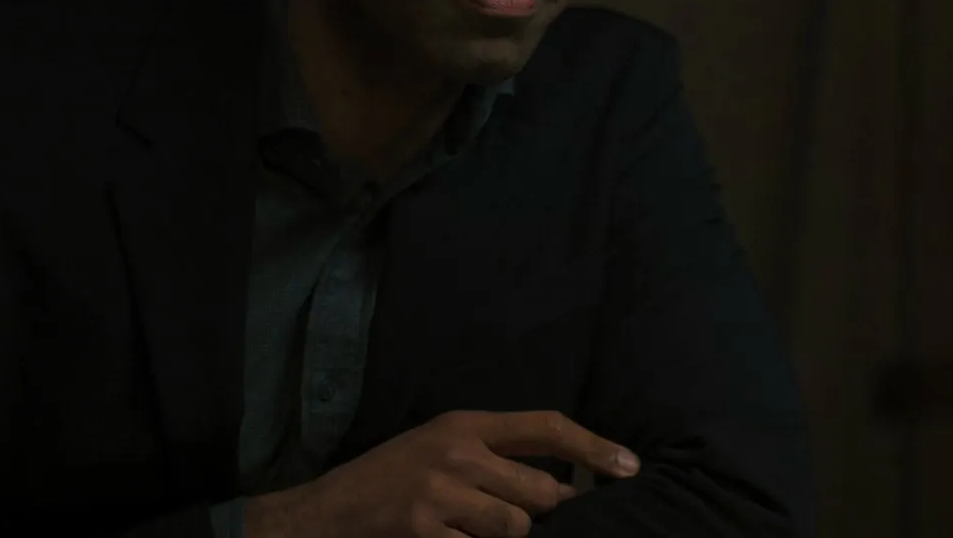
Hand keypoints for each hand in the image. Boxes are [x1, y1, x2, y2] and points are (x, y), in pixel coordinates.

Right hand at [246, 409, 641, 537]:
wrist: (320, 515)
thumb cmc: (389, 480)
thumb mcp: (440, 448)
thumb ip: (498, 457)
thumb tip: (565, 484)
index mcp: (464, 424)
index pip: (546, 427)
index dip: (595, 448)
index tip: (631, 467)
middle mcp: (456, 453)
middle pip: (541, 492)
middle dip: (542, 515)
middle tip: (515, 519)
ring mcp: (438, 495)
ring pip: (517, 529)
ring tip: (474, 532)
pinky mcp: (422, 534)